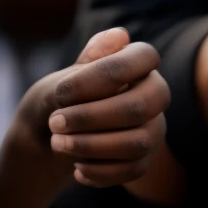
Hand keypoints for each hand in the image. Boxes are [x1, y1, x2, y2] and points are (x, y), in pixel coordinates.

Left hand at [26, 27, 169, 188]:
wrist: (52, 135)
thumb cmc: (60, 99)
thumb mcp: (64, 77)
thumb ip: (88, 61)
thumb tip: (119, 35)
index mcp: (139, 63)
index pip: (144, 57)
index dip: (102, 75)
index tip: (62, 90)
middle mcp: (155, 94)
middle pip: (138, 106)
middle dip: (90, 117)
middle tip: (54, 122)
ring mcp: (154, 128)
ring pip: (136, 143)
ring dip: (91, 146)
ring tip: (57, 143)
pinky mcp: (146, 159)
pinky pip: (132, 170)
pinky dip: (100, 171)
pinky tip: (76, 168)